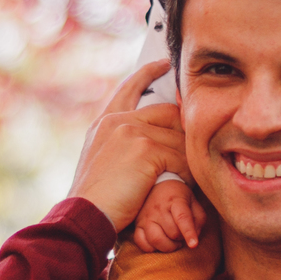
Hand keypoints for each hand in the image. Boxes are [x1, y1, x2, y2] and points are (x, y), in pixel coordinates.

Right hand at [70, 61, 192, 232]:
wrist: (85, 215)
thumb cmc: (96, 198)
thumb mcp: (103, 161)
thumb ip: (121, 143)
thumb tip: (149, 140)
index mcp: (105, 122)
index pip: (129, 88)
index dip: (148, 74)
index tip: (164, 64)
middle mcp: (118, 121)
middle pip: (168, 113)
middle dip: (184, 130)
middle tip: (195, 146)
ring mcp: (132, 132)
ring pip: (178, 139)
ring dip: (187, 159)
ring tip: (191, 175)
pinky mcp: (145, 150)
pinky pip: (181, 158)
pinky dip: (187, 173)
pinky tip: (186, 184)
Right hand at [133, 177, 207, 252]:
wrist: (157, 186)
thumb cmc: (178, 197)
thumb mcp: (193, 202)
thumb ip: (198, 220)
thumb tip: (194, 237)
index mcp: (176, 201)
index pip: (182, 218)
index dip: (189, 233)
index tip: (193, 245)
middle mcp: (159, 209)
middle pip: (172, 233)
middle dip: (181, 238)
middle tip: (182, 234)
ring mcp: (146, 217)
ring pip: (156, 240)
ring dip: (168, 246)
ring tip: (172, 241)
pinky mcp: (137, 225)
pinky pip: (141, 243)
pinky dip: (151, 248)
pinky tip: (159, 243)